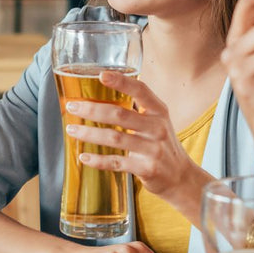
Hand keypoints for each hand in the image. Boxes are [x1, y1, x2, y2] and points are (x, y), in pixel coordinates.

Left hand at [64, 71, 209, 215]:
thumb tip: (98, 96)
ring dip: (89, 134)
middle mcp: (157, 128)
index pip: (140, 90)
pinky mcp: (147, 169)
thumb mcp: (156, 122)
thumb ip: (135, 109)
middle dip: (92, 109)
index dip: (121, 81)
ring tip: (71, 130)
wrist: (182, 178)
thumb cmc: (161, 145)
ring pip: (114, 138)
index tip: (101, 75)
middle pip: (119, 114)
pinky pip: (116, 162)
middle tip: (72, 106)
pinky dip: (98, 160)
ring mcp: (152, 149)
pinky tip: (83, 157)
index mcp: (159, 111)